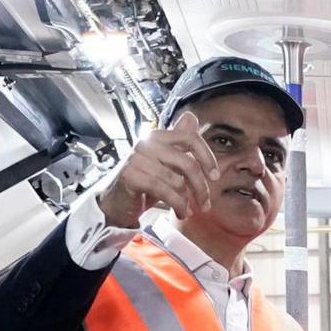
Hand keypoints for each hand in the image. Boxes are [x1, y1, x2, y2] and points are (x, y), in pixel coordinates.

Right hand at [99, 112, 218, 227]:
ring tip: (186, 210)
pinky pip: (164, 191)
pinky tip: (179, 212)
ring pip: (177, 181)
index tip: (215, 176)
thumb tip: (191, 118)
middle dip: (200, 187)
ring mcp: (137, 158)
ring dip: (186, 201)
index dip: (207, 157)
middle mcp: (147, 143)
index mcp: (157, 136)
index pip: (190, 138)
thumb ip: (178, 143)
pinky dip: (176, 205)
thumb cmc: (142, 183)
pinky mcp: (131, 176)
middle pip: (187, 163)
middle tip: (205, 203)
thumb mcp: (165, 163)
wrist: (115, 203)